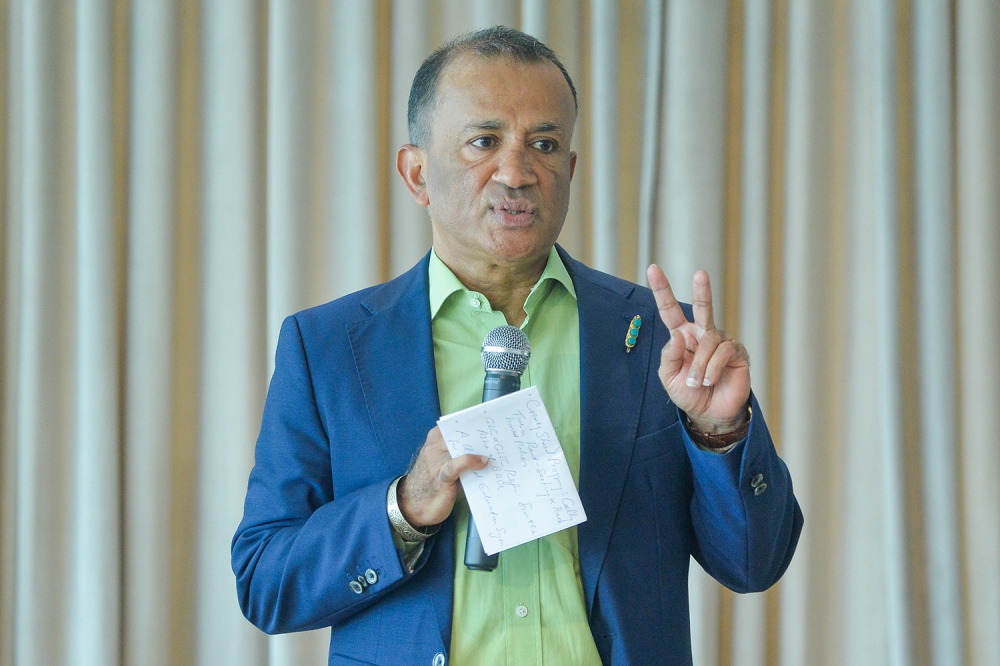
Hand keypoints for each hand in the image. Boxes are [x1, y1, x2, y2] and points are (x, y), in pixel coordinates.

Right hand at [397, 426, 488, 527]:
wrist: (411, 504)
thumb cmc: (431, 481)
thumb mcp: (442, 461)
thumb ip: (457, 452)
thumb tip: (483, 448)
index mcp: (434, 439)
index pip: (455, 425)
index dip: (473, 423)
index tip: (492, 421)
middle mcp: (434, 448)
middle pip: (459, 435)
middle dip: (478, 435)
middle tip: (497, 435)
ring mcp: (436, 462)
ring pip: (458, 448)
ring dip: (478, 448)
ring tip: (494, 448)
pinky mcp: (441, 478)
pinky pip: (455, 465)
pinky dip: (470, 461)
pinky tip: (482, 462)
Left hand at [647, 265, 750, 432]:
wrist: (710, 414)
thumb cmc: (688, 393)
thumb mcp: (669, 377)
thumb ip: (670, 356)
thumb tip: (678, 334)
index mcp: (682, 337)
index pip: (670, 310)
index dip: (662, 290)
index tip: (653, 269)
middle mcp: (702, 335)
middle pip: (703, 307)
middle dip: (702, 290)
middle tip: (700, 273)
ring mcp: (721, 342)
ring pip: (708, 340)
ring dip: (700, 365)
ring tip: (698, 382)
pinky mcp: (737, 353)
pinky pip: (723, 352)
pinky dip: (712, 368)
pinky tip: (710, 380)